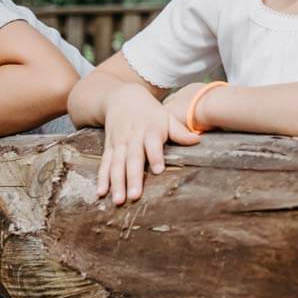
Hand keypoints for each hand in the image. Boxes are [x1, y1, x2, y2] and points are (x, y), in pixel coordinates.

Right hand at [98, 83, 200, 204]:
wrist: (122, 98)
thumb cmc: (150, 112)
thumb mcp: (166, 117)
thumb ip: (179, 131)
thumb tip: (197, 140)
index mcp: (150, 129)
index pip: (152, 143)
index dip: (155, 155)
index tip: (158, 170)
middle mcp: (132, 137)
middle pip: (132, 159)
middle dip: (133, 178)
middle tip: (134, 196)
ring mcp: (118, 143)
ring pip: (116, 165)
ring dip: (116, 183)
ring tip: (118, 200)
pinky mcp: (108, 148)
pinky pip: (104, 164)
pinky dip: (102, 178)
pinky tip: (101, 192)